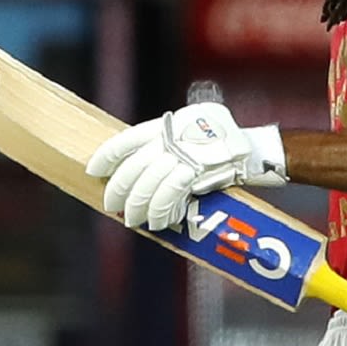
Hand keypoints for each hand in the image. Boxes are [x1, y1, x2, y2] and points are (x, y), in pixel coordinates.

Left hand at [87, 102, 287, 230]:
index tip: (93, 169)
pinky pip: (169, 196)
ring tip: (131, 220)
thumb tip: (142, 164)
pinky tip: (157, 221)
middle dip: (119, 189)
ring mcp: (183, 156)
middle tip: (110, 204)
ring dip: (138, 207)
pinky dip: (160, 211)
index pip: (126, 140)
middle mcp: (171, 139)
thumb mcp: (191, 126)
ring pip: (148, 185)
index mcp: (165, 125)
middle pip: (134, 167)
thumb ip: (167, 139)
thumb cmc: (223, 140)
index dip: (107, 156)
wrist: (253, 149)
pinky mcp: (195, 174)